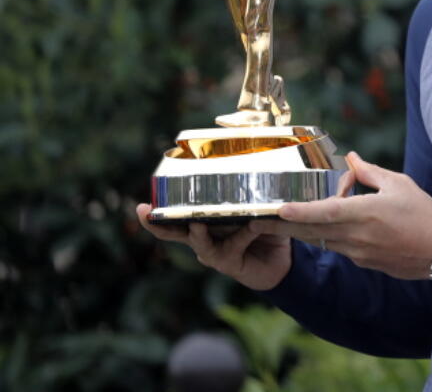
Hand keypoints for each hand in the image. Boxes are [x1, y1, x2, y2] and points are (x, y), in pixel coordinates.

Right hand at [135, 204, 291, 290]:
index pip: (177, 211)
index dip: (160, 206)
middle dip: (156, 222)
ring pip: (198, 242)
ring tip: (196, 223)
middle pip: (172, 230)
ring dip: (197, 233)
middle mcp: (203, 236)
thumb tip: (255, 175)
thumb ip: (254, 197)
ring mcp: (212, 252)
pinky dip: (243, 234)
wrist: (281, 261)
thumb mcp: (260, 208)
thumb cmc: (267, 228)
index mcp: (205, 219)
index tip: (143, 199)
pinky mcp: (228, 263)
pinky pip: (231, 246)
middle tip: (143, 210)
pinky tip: (254, 224)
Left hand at [250, 152, 431, 279]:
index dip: (298, 211)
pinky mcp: (364, 263)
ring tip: (285, 220)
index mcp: (364, 213)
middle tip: (260, 220)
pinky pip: (339, 247)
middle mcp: (356, 236)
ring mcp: (358, 253)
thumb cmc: (423, 214)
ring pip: (323, 240)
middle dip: (285, 226)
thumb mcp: (399, 184)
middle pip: (312, 231)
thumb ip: (370, 172)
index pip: (324, 212)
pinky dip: (329, 236)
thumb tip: (351, 159)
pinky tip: (333, 226)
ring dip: (305, 230)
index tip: (278, 209)